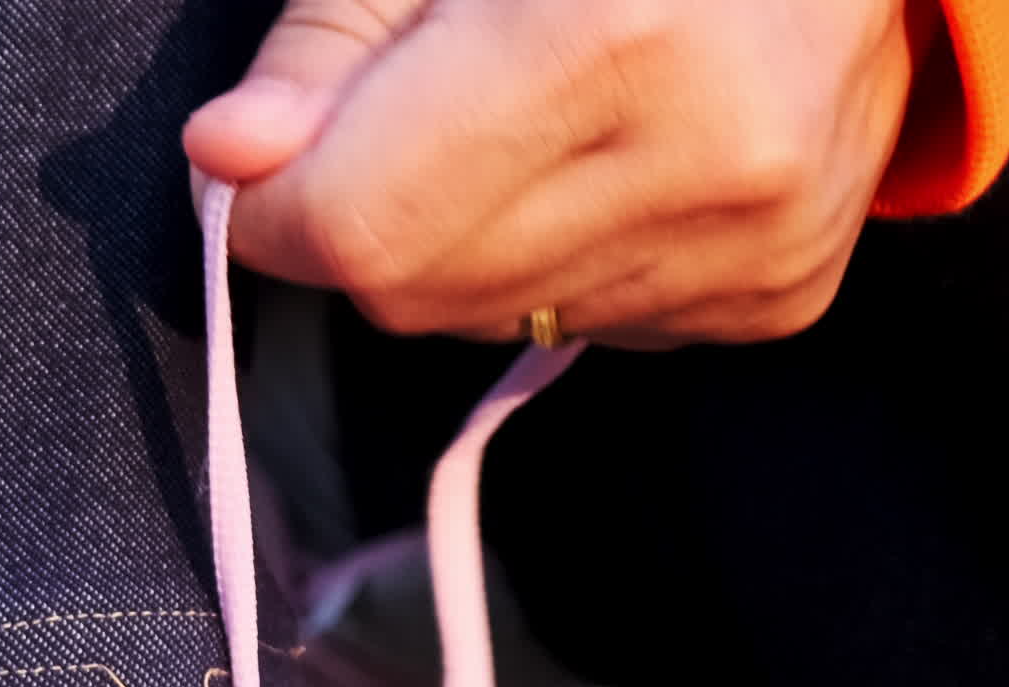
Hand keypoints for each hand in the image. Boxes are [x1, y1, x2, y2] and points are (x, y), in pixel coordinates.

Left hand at [184, 0, 914, 346]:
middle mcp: (705, 157)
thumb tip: (226, 161)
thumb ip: (327, 49)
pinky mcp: (782, 291)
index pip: (365, 226)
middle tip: (397, 122)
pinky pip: (594, 328)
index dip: (273, 213)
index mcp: (610, 38)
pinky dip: (565, 261)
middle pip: (420, 292)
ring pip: (499, 324)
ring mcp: (757, 242)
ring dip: (470, 245)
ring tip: (533, 120)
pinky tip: (614, 159)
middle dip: (367, 223)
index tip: (254, 167)